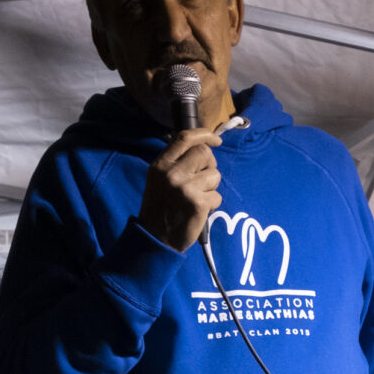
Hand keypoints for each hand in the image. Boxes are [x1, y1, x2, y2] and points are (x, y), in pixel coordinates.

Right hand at [139, 128, 221, 251]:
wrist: (156, 238)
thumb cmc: (160, 208)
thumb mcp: (158, 179)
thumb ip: (175, 162)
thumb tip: (201, 146)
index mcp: (160, 165)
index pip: (184, 138)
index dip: (204, 134)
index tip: (216, 140)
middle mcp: (171, 173)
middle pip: (205, 153)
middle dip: (210, 165)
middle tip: (203, 180)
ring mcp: (185, 188)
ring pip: (215, 175)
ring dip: (211, 187)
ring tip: (197, 198)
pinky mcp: (198, 203)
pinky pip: (217, 196)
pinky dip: (212, 204)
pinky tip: (199, 211)